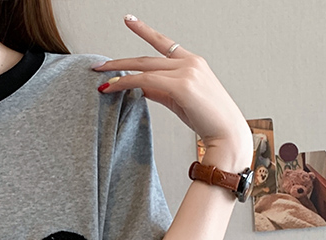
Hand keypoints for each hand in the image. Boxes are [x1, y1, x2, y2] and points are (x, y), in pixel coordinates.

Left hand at [94, 15, 252, 161]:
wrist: (226, 131)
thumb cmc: (205, 118)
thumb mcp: (178, 100)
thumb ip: (159, 89)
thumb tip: (138, 85)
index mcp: (192, 62)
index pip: (163, 43)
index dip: (144, 31)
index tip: (129, 20)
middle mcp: (190, 62)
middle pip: (147, 57)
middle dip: (120, 62)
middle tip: (99, 65)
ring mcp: (187, 71)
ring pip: (144, 68)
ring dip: (119, 75)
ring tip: (102, 80)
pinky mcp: (182, 85)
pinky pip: (147, 81)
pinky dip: (127, 84)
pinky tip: (114, 88)